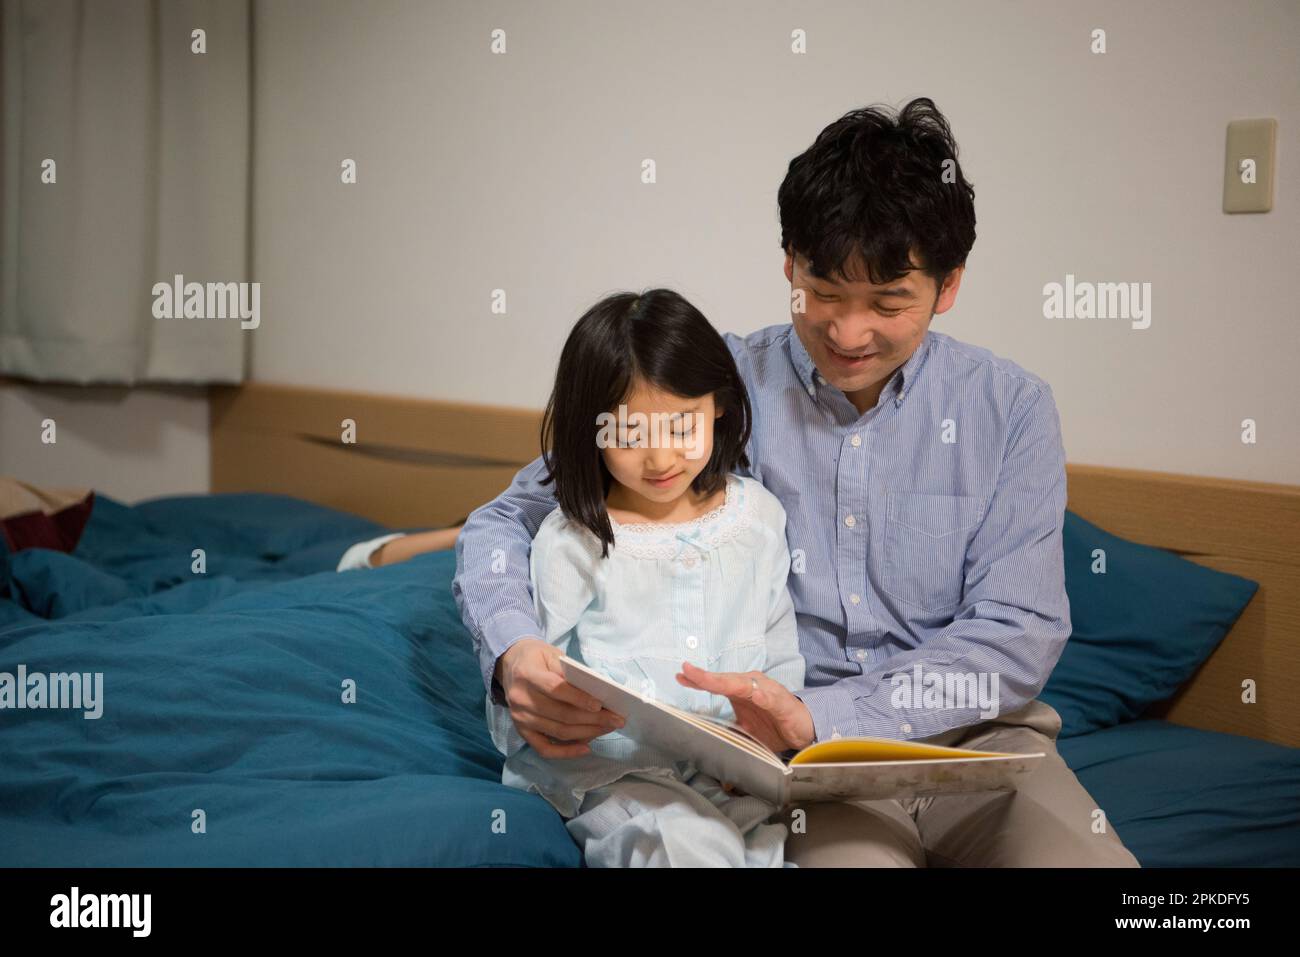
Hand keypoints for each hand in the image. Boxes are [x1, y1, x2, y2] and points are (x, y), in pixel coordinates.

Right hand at [496, 638, 625, 758]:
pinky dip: (566, 752)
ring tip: (607, 729)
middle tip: (616, 720)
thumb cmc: (537, 658)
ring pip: (558, 732)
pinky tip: (585, 748)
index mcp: (527, 674)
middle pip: (561, 714)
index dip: (578, 698)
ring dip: (587, 733)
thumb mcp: (552, 654)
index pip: (555, 689)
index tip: (600, 705)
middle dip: (593, 720)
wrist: (511, 664)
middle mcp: (520, 699)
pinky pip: (545, 748)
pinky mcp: (522, 731)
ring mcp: (520, 718)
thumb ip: (571, 672)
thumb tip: (598, 692)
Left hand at [675, 662, 815, 753]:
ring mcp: (767, 692)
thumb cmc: (773, 725)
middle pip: (725, 680)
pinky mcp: (782, 703)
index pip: (716, 683)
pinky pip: (771, 699)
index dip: (698, 680)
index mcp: (740, 690)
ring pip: (744, 685)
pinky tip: (756, 696)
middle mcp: (751, 685)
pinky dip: (763, 696)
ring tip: (709, 680)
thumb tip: (713, 762)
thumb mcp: (746, 733)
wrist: (803, 729)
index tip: (680, 676)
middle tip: (688, 671)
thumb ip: (729, 739)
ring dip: (726, 682)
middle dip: (706, 677)